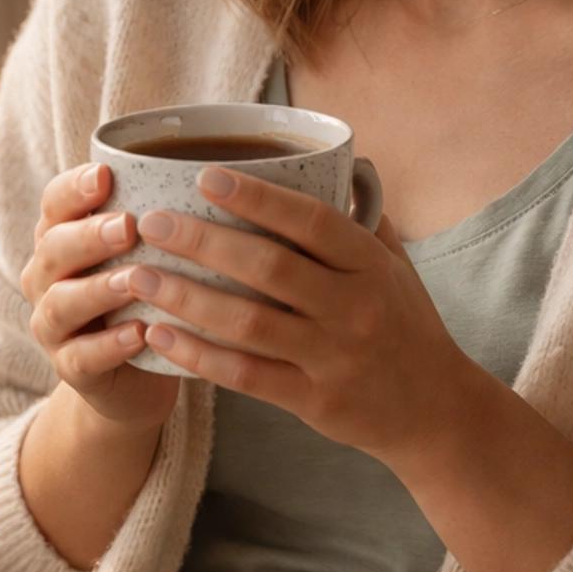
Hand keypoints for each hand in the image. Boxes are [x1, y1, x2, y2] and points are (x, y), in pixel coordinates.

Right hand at [20, 163, 179, 435]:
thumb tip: (225, 171)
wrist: (135, 376)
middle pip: (54, 248)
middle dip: (89, 236)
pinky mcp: (71, 369)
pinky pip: (82, 357)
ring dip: (98, 290)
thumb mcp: (152, 252)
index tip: (106, 174)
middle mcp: (48, 277)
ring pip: (62, 303)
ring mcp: (54, 325)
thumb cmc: (149, 298)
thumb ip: (165, 218)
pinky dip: (109, 346)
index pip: (54, 202)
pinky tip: (139, 334)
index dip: (75, 188)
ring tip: (134, 281)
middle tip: (128, 226)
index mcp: (62, 237)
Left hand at [120, 166, 572, 571]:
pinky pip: (246, 376)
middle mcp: (354, 308)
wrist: (434, 411)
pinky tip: (159, 334)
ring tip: (137, 276)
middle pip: (268, 268)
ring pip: (248, 323)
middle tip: (151, 223)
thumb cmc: (405, 325)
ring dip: (186, 297)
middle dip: (203, 242)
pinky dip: (198, 355)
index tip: (205, 175)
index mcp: (371, 265)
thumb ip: (357, 219)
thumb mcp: (394, 265)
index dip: (258, 197)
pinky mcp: (314, 401)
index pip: (312, 221)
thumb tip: (325, 161)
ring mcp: (333, 357)